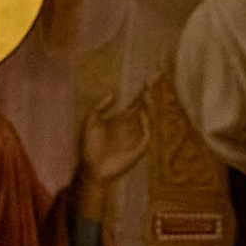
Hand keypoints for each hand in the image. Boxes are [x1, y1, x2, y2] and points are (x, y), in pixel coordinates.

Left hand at [78, 82, 149, 203]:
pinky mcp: (138, 149)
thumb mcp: (91, 120)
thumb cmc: (89, 146)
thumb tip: (115, 94)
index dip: (142, 91)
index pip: (136, 102)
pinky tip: (142, 112)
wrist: (91, 167)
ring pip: (149, 119)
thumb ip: (102, 106)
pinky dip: (146, 123)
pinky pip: (146, 134)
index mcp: (122, 120)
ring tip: (147, 93)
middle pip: (145, 107)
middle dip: (151, 94)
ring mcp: (136, 137)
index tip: (148, 77)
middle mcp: (131, 127)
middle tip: (156, 77)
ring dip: (150, 106)